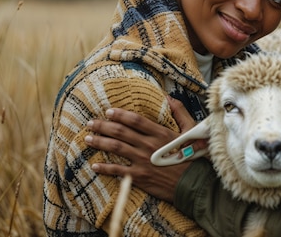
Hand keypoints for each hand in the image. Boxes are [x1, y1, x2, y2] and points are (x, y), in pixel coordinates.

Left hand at [85, 97, 205, 202]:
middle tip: (91, 123)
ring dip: (100, 142)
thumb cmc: (193, 156)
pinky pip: (117, 170)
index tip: (108, 111)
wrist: (193, 183)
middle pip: (121, 132)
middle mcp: (148, 145)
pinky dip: (104, 168)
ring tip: (88, 138)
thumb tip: (168, 97)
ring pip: (116, 148)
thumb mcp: (191, 130)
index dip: (120, 114)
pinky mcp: (139, 177)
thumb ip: (179, 112)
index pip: (135, 120)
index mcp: (160, 133)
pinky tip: (94, 165)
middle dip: (103, 126)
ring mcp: (142, 161)